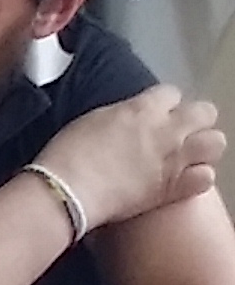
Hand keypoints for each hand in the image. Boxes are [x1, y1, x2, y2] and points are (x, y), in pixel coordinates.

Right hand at [39, 86, 225, 229]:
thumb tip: (134, 118)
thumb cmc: (69, 154)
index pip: (172, 93)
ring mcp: (175, 159)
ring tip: (187, 155)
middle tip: (179, 131)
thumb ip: (123, 115)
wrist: (68, 191)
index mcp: (143, 109)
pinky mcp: (176, 188)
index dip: (164, 103)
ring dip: (203, 146)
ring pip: (216, 143)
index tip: (155, 112)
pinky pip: (207, 177)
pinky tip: (183, 180)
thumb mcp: (93, 119)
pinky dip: (198, 177)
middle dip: (195, 120)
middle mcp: (167, 130)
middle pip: (205, 113)